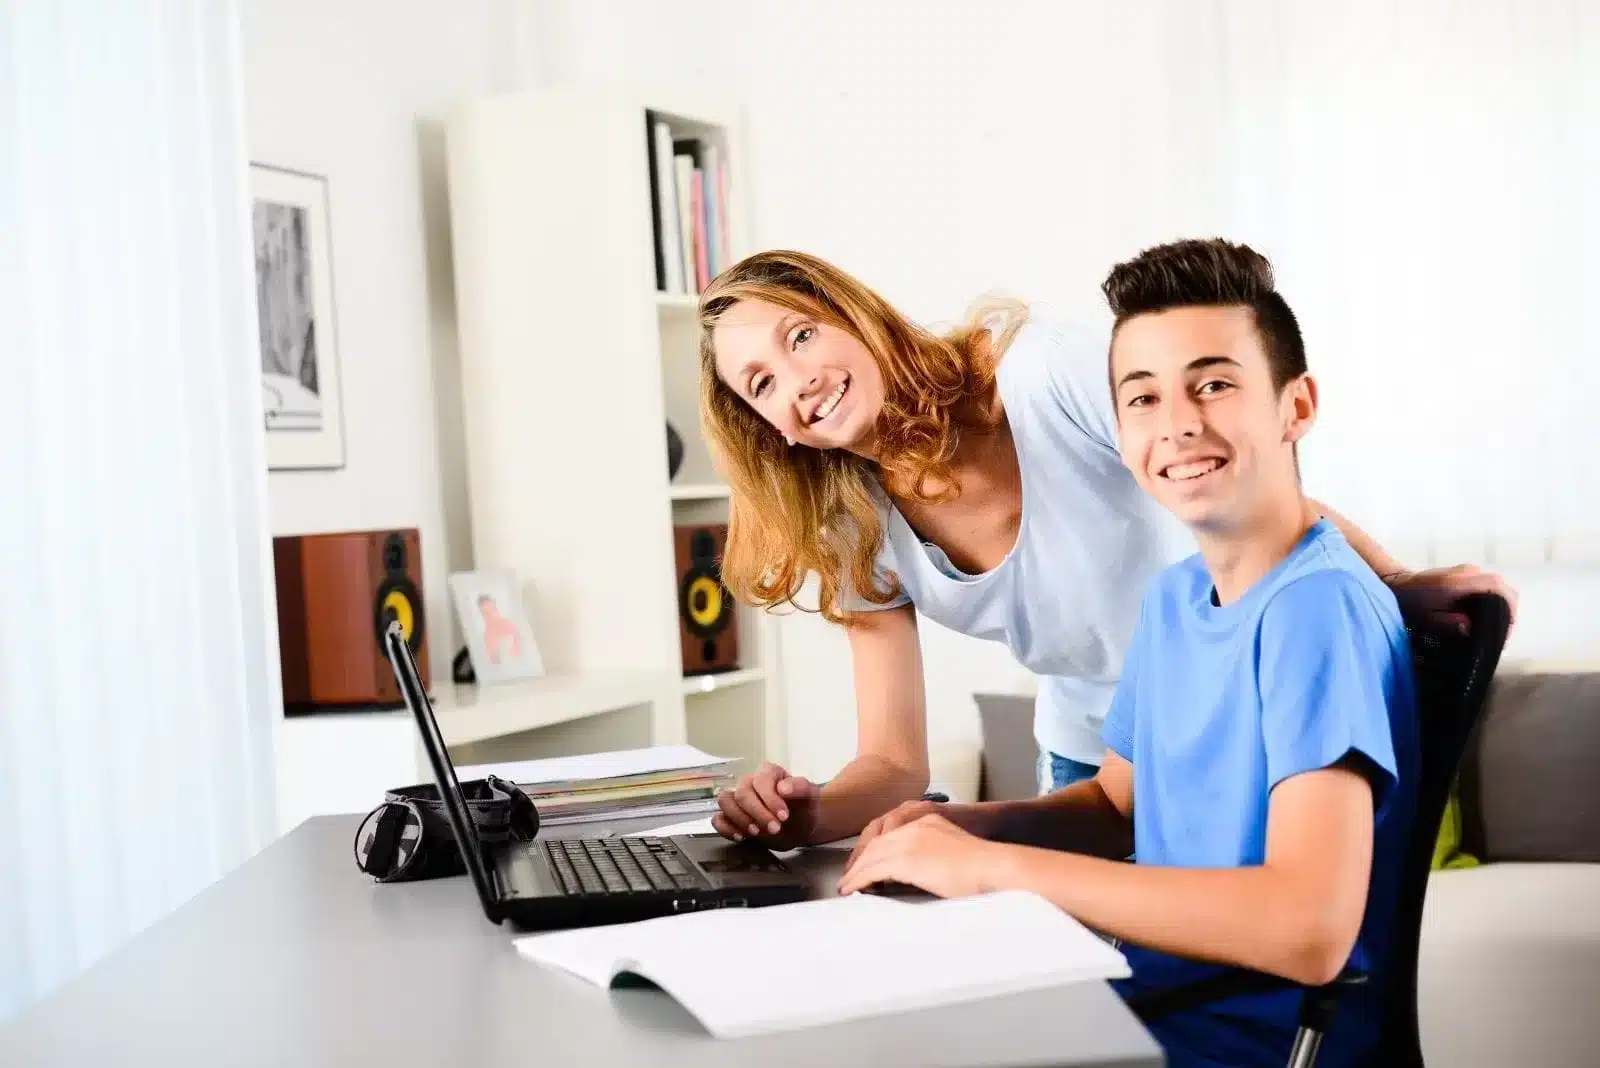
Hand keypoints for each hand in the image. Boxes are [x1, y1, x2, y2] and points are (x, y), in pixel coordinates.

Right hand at [712, 761, 819, 850]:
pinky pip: (717, 819)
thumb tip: (783, 788)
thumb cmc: (803, 809)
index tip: (784, 816)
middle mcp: (749, 783)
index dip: (770, 799)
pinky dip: (725, 828)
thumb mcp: (811, 797)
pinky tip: (740, 837)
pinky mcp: (731, 817)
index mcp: (768, 772)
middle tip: (775, 829)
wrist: (799, 828)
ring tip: (756, 832)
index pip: (761, 780)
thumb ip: (802, 787)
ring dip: (740, 819)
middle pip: (742, 794)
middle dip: (758, 813)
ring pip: (725, 802)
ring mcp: (738, 800)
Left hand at [836, 813, 998, 898]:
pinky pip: (874, 868)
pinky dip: (860, 879)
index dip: (873, 849)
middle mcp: (916, 823)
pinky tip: (854, 889)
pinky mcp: (908, 857)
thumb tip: (921, 873)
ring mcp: (910, 838)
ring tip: (847, 885)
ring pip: (872, 853)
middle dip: (859, 859)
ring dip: (856, 870)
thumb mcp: (954, 851)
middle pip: (876, 839)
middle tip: (848, 877)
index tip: (863, 865)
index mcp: (927, 819)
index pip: (890, 831)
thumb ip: (933, 856)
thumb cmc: (985, 866)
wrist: (997, 866)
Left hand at [1384, 563, 1518, 633]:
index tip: (1507, 628)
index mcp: (1459, 581)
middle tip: (1501, 633)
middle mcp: (1467, 571)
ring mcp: (1467, 570)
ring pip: (1496, 586)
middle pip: (1502, 587)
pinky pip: (1487, 585)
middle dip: (1508, 610)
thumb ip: (1451, 622)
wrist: (1397, 584)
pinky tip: (1484, 617)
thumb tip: (1472, 627)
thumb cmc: (1410, 602)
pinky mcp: (1465, 573)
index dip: (1509, 607)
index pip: (1498, 586)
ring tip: (1494, 627)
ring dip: (1500, 605)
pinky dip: (1492, 600)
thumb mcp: (1427, 617)